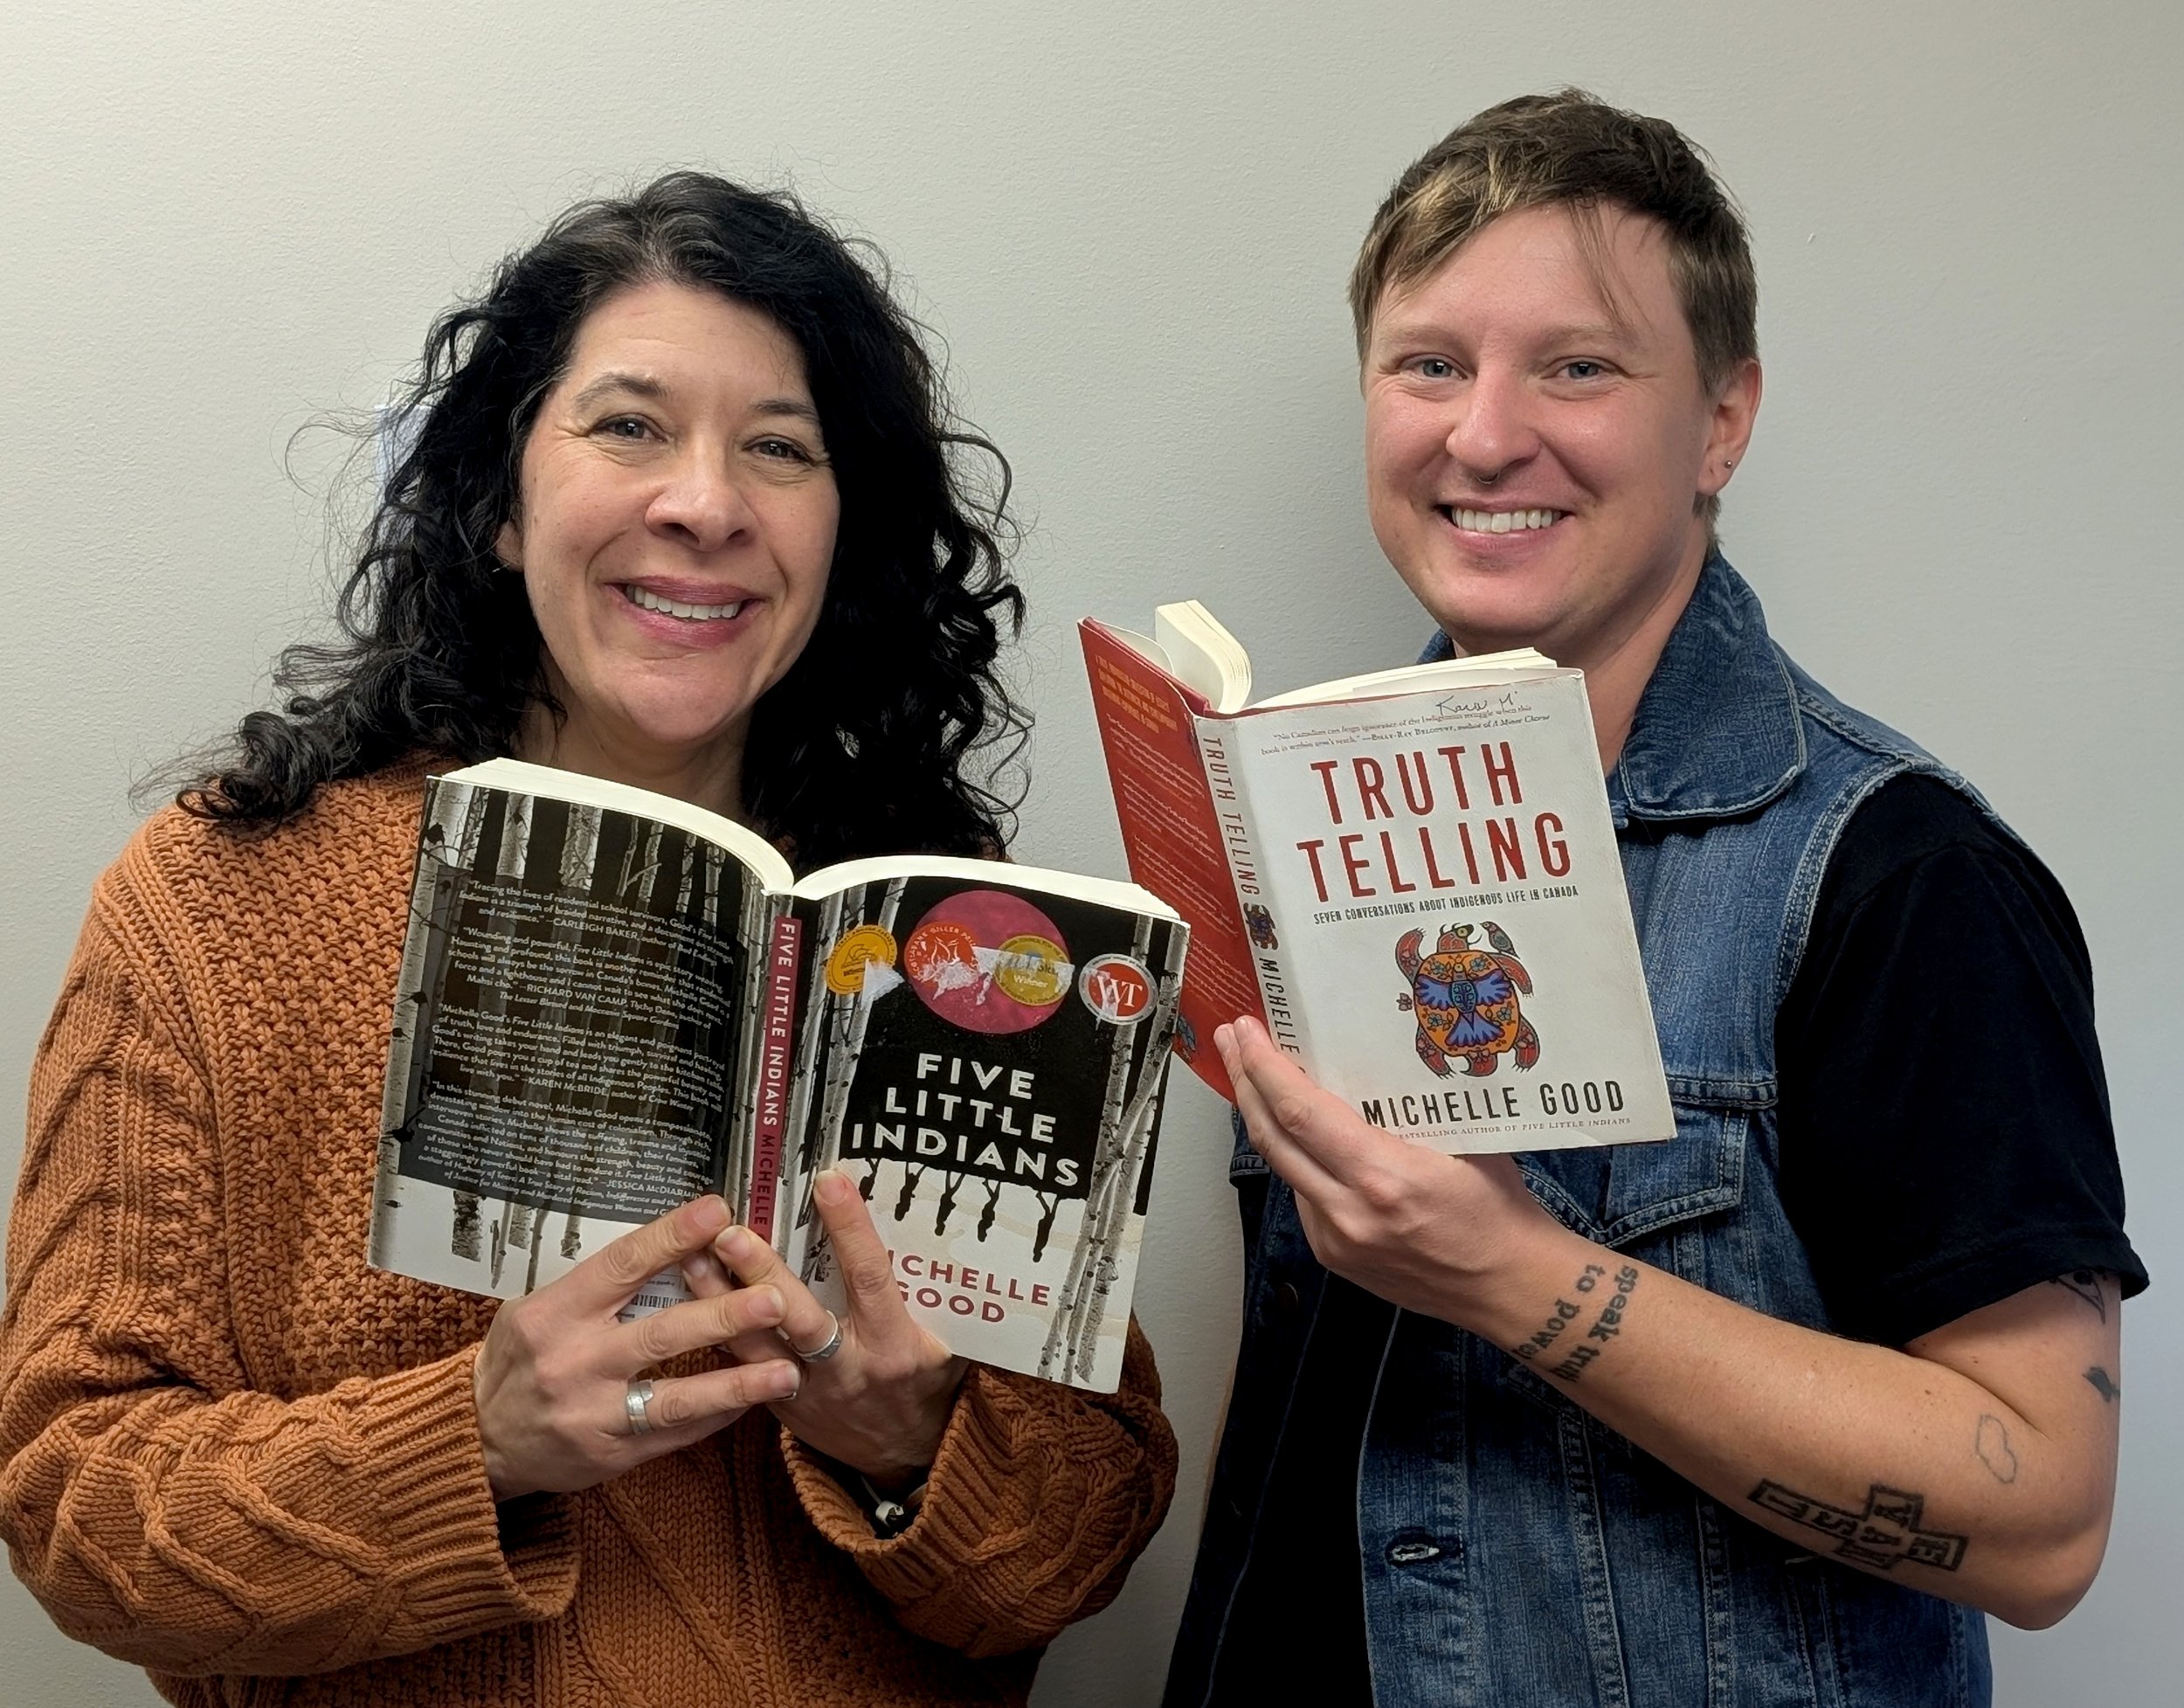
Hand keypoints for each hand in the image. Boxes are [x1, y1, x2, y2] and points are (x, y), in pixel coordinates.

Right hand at [472, 1195, 803, 1500]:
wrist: (476, 1439)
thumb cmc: (519, 1359)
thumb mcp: (537, 1308)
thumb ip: (599, 1284)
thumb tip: (674, 1242)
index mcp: (555, 1313)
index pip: (622, 1265)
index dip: (672, 1236)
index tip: (719, 1211)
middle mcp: (574, 1362)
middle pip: (661, 1334)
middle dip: (723, 1314)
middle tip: (776, 1297)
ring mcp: (592, 1414)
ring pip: (676, 1397)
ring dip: (737, 1382)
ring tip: (788, 1371)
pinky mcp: (609, 1455)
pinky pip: (674, 1434)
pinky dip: (716, 1415)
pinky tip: (755, 1398)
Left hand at [689, 1170, 966, 1487]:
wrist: (906, 1455)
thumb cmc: (927, 1380)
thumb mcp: (945, 1337)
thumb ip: (925, 1290)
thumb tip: (914, 1218)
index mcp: (896, 1346)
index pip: (872, 1279)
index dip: (852, 1230)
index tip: (829, 1182)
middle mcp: (849, 1369)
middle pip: (800, 1318)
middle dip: (763, 1273)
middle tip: (729, 1232)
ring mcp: (809, 1392)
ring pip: (757, 1346)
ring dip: (720, 1301)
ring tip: (688, 1256)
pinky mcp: (780, 1407)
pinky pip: (742, 1369)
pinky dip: (715, 1331)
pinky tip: (686, 1299)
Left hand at [1217, 1016, 1571, 1323]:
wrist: (1508, 1286)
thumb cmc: (1498, 1210)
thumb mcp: (1464, 1139)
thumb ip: (1410, 1108)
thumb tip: (1365, 1058)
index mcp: (1384, 1177)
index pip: (1301, 1113)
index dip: (1265, 1068)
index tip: (1246, 1031)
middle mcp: (1349, 1212)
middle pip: (1273, 1137)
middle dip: (1244, 1081)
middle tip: (1231, 1040)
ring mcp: (1336, 1240)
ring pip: (1282, 1166)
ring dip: (1264, 1119)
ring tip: (1255, 1078)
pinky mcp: (1334, 1257)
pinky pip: (1303, 1195)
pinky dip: (1295, 1159)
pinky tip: (1296, 1134)